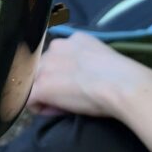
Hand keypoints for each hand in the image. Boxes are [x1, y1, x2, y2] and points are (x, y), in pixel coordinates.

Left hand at [27, 33, 151, 118]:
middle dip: (52, 84)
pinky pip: (29, 99)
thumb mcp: (101, 57)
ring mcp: (45, 66)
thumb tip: (81, 74)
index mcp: (71, 40)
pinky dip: (40, 108)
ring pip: (34, 83)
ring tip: (66, 105)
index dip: (63, 75)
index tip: (76, 86)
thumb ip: (86, 59)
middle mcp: (54, 48)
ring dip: (47, 95)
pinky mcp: (41, 86)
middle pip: (43, 69)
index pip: (57, 58)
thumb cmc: (121, 76)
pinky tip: (57, 111)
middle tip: (71, 98)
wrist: (122, 84)